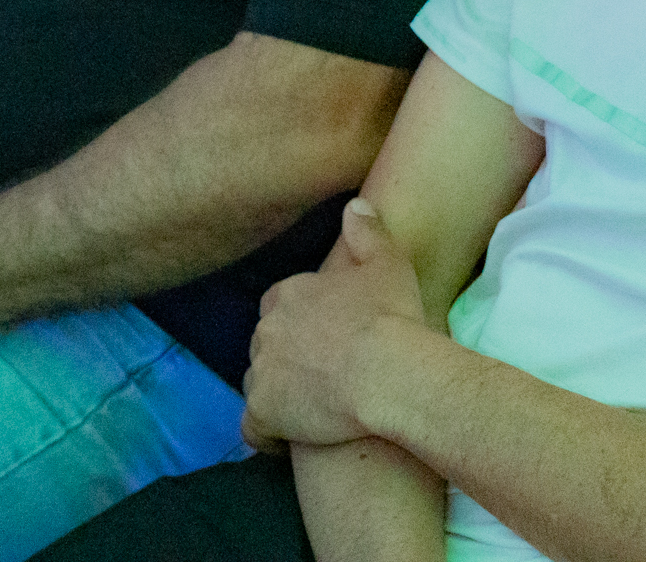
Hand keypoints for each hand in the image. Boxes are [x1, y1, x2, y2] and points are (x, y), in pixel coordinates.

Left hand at [241, 199, 426, 450]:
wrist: (388, 372)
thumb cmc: (391, 317)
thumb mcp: (388, 262)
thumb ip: (367, 231)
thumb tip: (354, 206)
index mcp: (290, 293)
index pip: (277, 305)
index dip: (297, 323)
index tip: (321, 338)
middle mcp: (267, 328)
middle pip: (265, 345)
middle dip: (284, 358)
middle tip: (319, 376)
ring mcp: (261, 371)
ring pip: (257, 384)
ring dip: (276, 394)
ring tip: (307, 409)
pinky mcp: (263, 411)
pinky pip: (253, 428)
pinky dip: (266, 435)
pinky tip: (288, 440)